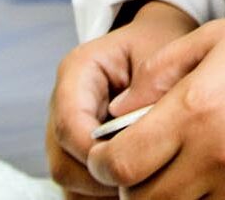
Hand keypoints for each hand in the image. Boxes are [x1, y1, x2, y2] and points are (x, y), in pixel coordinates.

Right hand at [47, 0, 199, 197]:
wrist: (159, 39)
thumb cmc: (160, 43)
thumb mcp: (162, 54)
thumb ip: (149, 90)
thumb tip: (139, 135)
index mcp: (77, 71)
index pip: (69, 125)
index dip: (96, 153)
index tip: (134, 161)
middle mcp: (63, 104)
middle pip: (62, 162)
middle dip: (100, 178)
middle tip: (142, 180)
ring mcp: (68, 132)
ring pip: (69, 183)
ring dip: (102, 189)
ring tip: (144, 180)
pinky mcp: (78, 153)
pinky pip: (80, 189)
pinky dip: (105, 193)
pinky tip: (138, 182)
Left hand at [85, 3, 224, 199]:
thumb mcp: (219, 36)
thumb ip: (160, 73)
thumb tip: (118, 111)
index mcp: (197, 108)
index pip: (121, 165)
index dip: (105, 164)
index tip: (111, 155)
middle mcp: (219, 154)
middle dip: (135, 187)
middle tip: (148, 163)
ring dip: (176, 197)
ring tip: (191, 167)